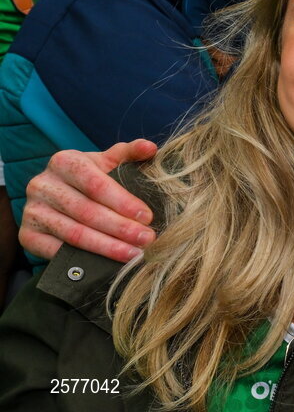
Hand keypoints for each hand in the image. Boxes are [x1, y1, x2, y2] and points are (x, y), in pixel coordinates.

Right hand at [19, 139, 157, 261]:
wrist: (55, 196)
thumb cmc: (89, 177)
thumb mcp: (106, 161)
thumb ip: (129, 153)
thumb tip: (150, 148)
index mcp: (64, 161)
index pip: (97, 184)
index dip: (123, 202)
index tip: (147, 217)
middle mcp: (42, 184)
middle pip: (87, 211)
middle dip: (121, 228)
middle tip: (147, 239)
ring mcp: (31, 211)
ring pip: (74, 234)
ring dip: (107, 247)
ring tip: (133, 253)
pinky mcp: (27, 235)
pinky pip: (56, 251)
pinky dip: (84, 259)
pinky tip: (107, 263)